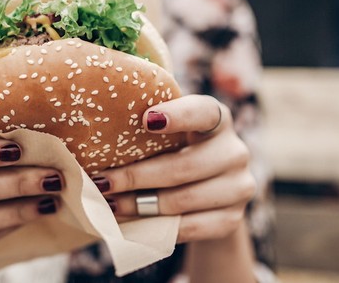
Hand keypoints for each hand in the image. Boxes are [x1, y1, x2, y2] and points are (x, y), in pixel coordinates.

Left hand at [91, 95, 255, 242]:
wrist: (211, 188)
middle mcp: (235, 151)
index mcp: (218, 117)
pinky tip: (130, 222)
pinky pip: (190, 227)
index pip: (203, 111)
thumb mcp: (170, 131)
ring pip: (182, 200)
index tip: (146, 120)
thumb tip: (99, 128)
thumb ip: (149, 124)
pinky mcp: (232, 219)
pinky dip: (156, 227)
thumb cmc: (177, 148)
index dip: (178, 115)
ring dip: (139, 205)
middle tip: (102, 182)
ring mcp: (238, 187)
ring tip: (109, 204)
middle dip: (136, 177)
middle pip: (183, 167)